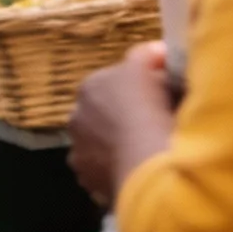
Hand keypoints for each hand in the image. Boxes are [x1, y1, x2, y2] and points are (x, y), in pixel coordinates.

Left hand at [68, 42, 177, 207]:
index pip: (112, 85)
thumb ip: (148, 55)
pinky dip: (116, 172)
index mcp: (90, 87)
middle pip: (102, 116)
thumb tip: (155, 51)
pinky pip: (102, 173)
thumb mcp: (149, 68)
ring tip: (143, 154)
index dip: (136, 92)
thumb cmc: (148, 108)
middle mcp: (76, 117)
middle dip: (121, 121)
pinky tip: (136, 173)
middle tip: (150, 129)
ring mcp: (79, 151)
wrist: (145, 160)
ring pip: (99, 146)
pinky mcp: (87, 180)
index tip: (156, 100)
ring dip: (116, 148)